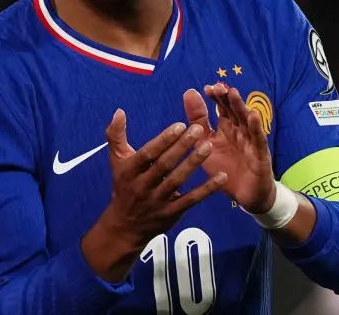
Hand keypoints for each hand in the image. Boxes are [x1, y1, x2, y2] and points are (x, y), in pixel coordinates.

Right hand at [96, 109, 225, 248]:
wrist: (124, 227)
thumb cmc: (124, 186)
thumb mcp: (117, 162)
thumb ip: (116, 136)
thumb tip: (119, 111)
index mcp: (130, 171)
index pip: (148, 153)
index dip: (164, 140)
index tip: (180, 125)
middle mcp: (142, 186)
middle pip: (164, 165)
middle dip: (181, 147)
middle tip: (198, 130)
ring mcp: (157, 201)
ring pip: (177, 181)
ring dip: (193, 164)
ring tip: (209, 147)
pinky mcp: (172, 213)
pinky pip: (191, 200)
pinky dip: (207, 189)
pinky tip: (222, 176)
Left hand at [183, 84, 276, 213]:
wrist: (245, 196)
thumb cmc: (226, 169)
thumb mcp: (206, 144)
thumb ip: (198, 121)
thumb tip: (189, 92)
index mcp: (227, 129)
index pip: (222, 108)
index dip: (216, 98)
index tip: (206, 89)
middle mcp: (240, 131)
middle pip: (235, 111)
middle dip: (227, 98)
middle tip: (218, 87)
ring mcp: (251, 141)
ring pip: (246, 121)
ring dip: (240, 106)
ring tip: (233, 94)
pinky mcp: (260, 154)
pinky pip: (258, 139)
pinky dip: (256, 127)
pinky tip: (252, 116)